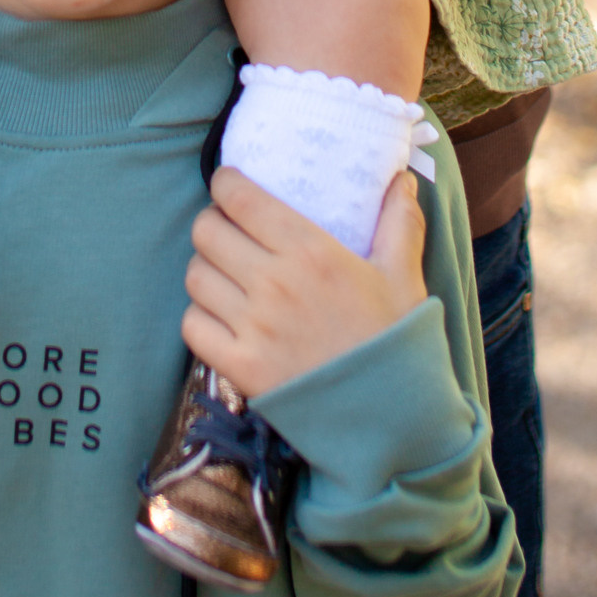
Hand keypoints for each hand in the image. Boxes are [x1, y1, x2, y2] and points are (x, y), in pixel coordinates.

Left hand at [181, 166, 427, 399]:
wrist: (388, 417)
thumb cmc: (394, 341)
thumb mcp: (403, 276)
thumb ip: (400, 221)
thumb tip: (402, 178)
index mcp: (310, 251)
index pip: (240, 199)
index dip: (225, 184)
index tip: (228, 184)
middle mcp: (273, 283)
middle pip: (207, 232)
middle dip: (212, 223)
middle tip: (227, 229)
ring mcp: (252, 327)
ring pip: (195, 276)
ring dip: (205, 268)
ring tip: (223, 272)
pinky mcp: (239, 366)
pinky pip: (192, 326)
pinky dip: (199, 316)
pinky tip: (220, 315)